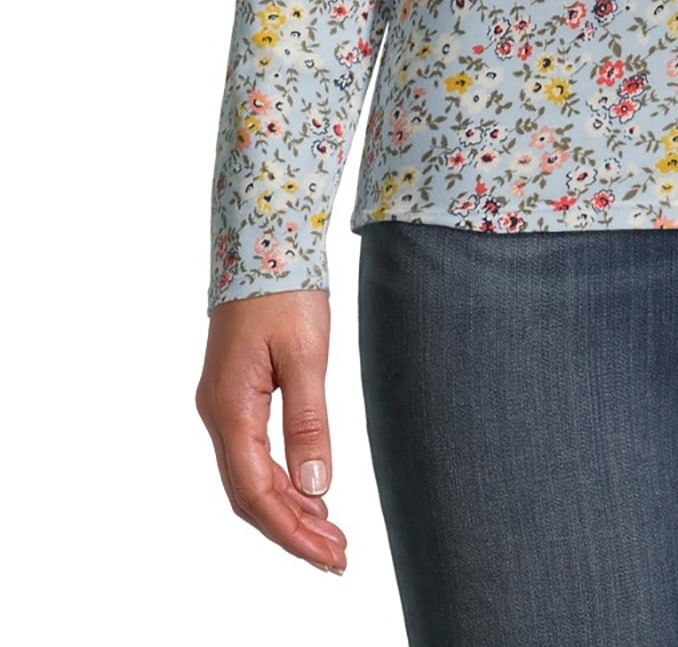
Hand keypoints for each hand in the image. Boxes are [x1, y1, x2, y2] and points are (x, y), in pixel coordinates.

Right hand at [195, 288, 347, 573]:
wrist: (262, 242)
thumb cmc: (284, 290)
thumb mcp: (306, 355)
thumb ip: (309, 423)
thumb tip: (315, 488)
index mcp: (230, 409)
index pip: (257, 493)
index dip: (292, 532)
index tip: (329, 556)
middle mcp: (218, 414)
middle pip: (250, 495)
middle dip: (292, 531)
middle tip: (337, 557)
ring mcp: (223, 406)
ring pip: (250, 478)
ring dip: (287, 510)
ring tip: (330, 535)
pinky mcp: (235, 395)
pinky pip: (252, 455)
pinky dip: (280, 482)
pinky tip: (309, 493)